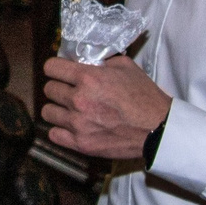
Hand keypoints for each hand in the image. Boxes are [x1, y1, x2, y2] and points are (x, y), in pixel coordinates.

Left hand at [40, 55, 172, 160]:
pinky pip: (53, 134)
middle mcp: (79, 100)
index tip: (59, 71)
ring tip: (70, 109)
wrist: (157, 128)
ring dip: (58, 108)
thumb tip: (82, 61)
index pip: (51, 67)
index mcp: (88, 78)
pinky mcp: (81, 143)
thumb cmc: (144, 96)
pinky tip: (70, 126)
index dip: (55, 68)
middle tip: (69, 90)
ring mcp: (78, 124)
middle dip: (58, 87)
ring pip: (48, 112)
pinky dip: (60, 129)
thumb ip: (101, 62)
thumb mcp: (126, 66)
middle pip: (48, 89)